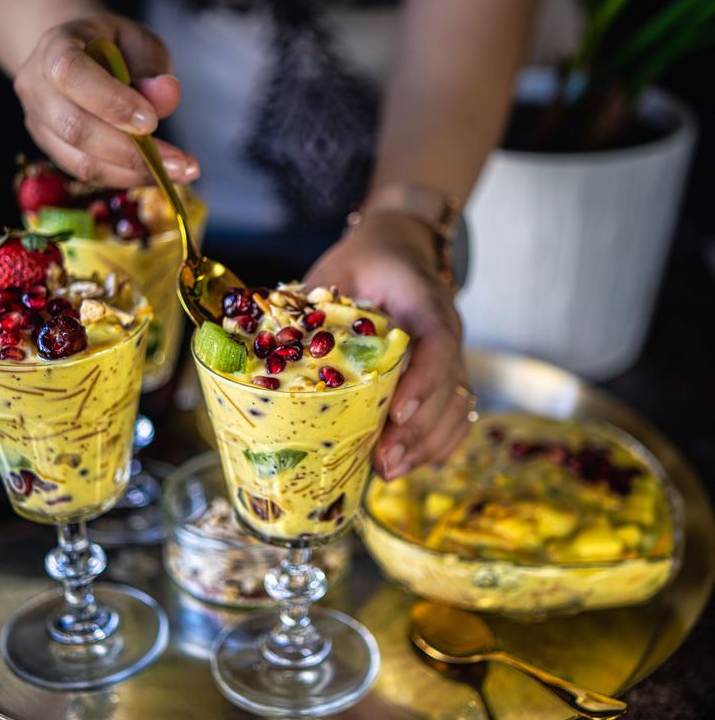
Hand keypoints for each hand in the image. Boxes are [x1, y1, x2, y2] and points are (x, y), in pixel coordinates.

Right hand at [13, 12, 198, 187]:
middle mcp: (37, 86)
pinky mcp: (52, 150)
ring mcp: (39, 123)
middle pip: (74, 127)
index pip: (72, 74)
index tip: (152, 122)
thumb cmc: (112, 46)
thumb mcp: (138, 43)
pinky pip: (88, 173)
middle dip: (130, 151)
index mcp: (54, 46)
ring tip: (179, 172)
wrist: (79, 55)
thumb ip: (151, 68)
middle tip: (179, 162)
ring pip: (81, 161)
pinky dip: (127, 178)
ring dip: (134, 173)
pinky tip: (159, 174)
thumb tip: (167, 95)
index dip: (111, 102)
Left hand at [305, 212, 471, 478]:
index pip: (439, 344)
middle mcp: (447, 332)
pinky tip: (407, 463)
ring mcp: (450, 357)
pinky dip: (436, 444)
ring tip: (390, 470)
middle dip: (417, 431)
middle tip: (383, 461)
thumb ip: (311, 299)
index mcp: (425, 302)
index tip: (396, 413)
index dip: (422, 382)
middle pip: (450, 388)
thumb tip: (264, 338)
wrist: (401, 249)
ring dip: (426, 445)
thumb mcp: (339, 268)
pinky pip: (456, 416)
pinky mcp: (446, 375)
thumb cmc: (368, 260)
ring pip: (456, 408)